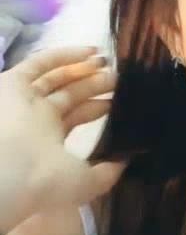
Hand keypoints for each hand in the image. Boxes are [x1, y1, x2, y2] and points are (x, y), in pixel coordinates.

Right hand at [0, 47, 125, 233]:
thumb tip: (124, 159)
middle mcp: (35, 119)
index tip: (121, 100)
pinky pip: (38, 64)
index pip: (76, 117)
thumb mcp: (85, 183)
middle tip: (118, 78)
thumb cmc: (47, 180)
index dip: (98, 107)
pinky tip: (90, 52)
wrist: (9, 172)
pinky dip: (63, 55)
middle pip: (69, 95)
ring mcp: (24, 101)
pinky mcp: (12, 84)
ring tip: (108, 63)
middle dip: (94, 85)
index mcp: (49, 143)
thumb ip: (106, 173)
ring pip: (55, 78)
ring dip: (81, 68)